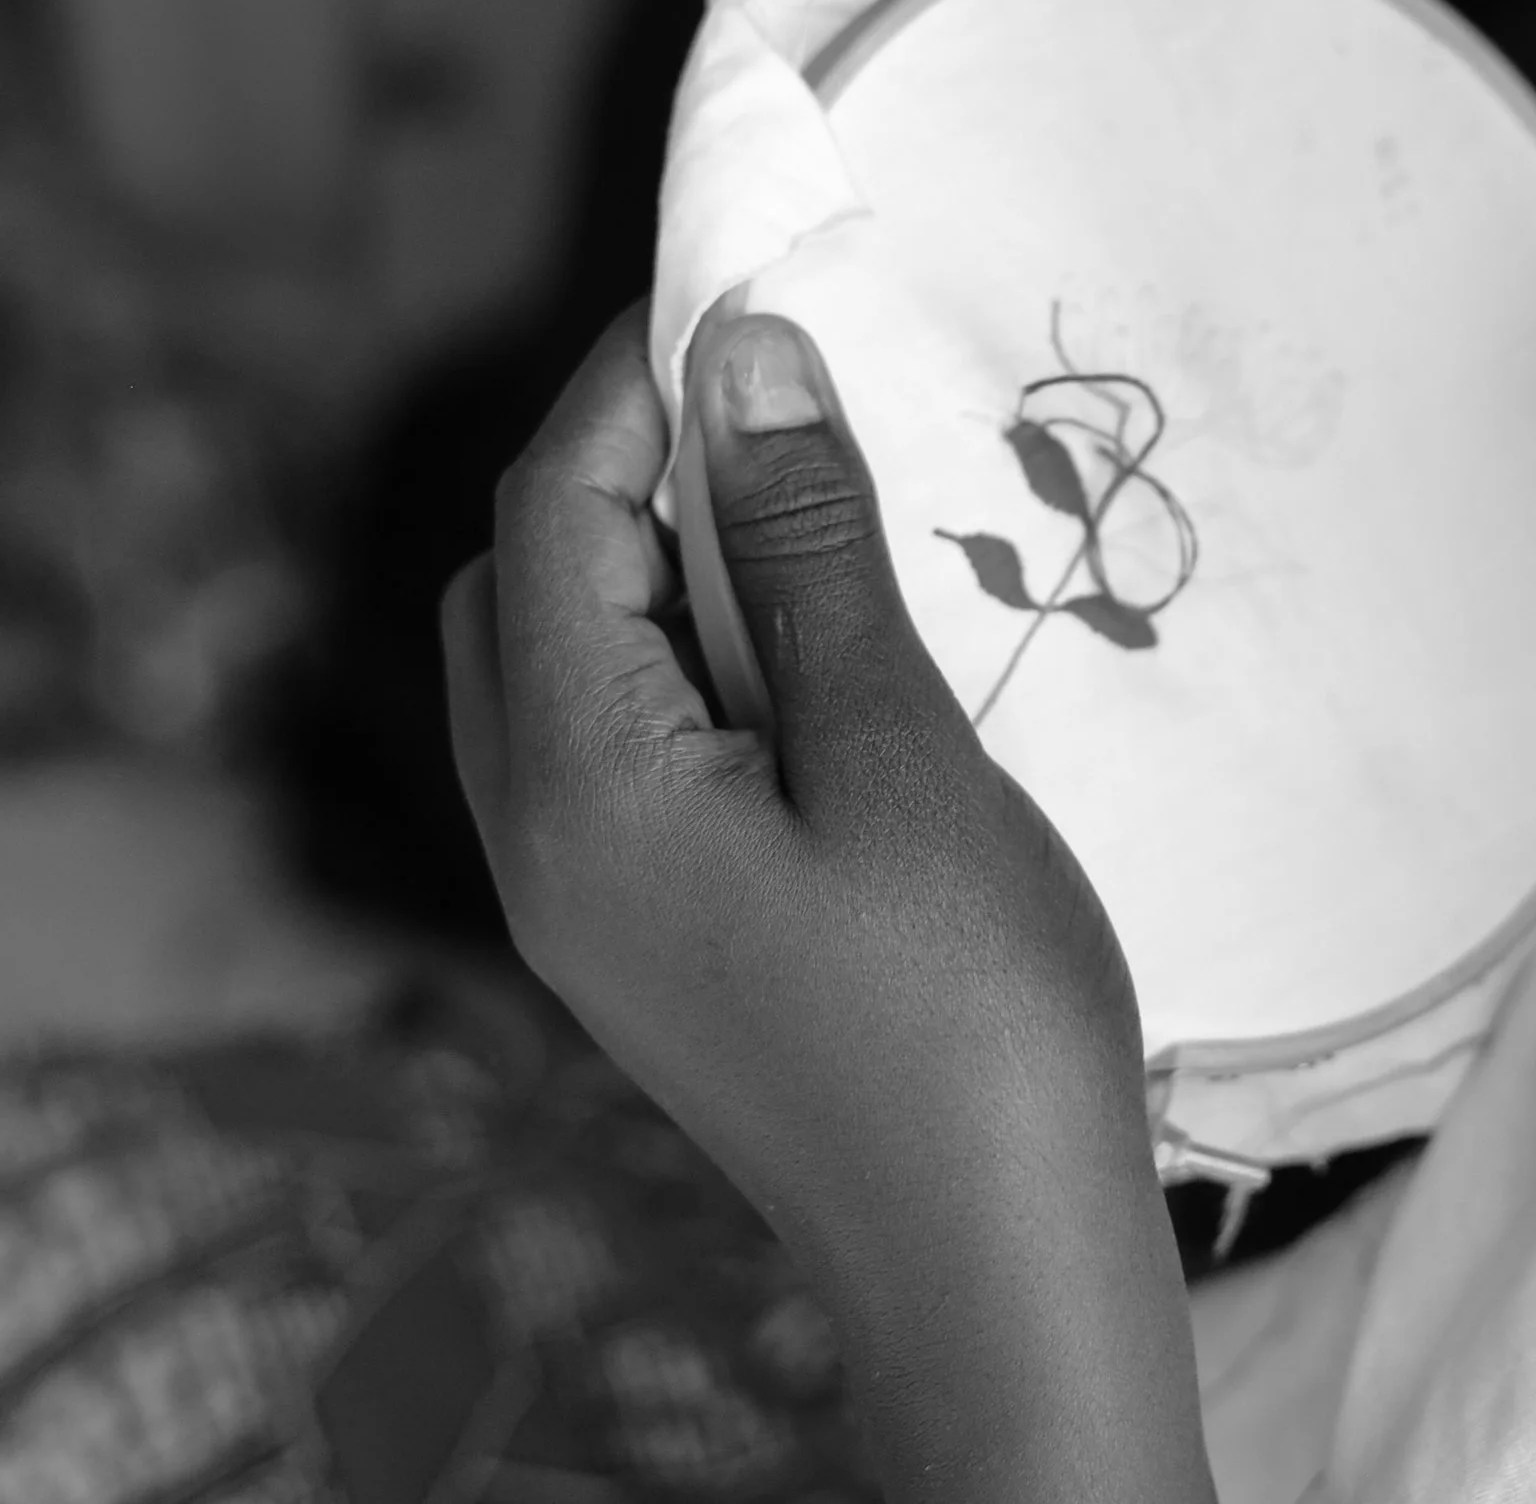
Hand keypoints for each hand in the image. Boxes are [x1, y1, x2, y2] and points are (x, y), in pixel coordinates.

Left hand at [442, 299, 1213, 1502]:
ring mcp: (584, 903)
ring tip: (802, 507)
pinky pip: (617, 739)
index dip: (631, 381)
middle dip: (625, 462)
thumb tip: (742, 359)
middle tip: (778, 400)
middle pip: (522, 583)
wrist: (997, 1261)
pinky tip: (808, 643)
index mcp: (580, 786)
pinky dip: (684, 648)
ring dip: (655, 555)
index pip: (551, 515)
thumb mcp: (896, 749)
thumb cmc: (969, 1006)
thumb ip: (805, 549)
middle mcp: (539, 841)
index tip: (743, 288)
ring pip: (562, 662)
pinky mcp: (647, 935)